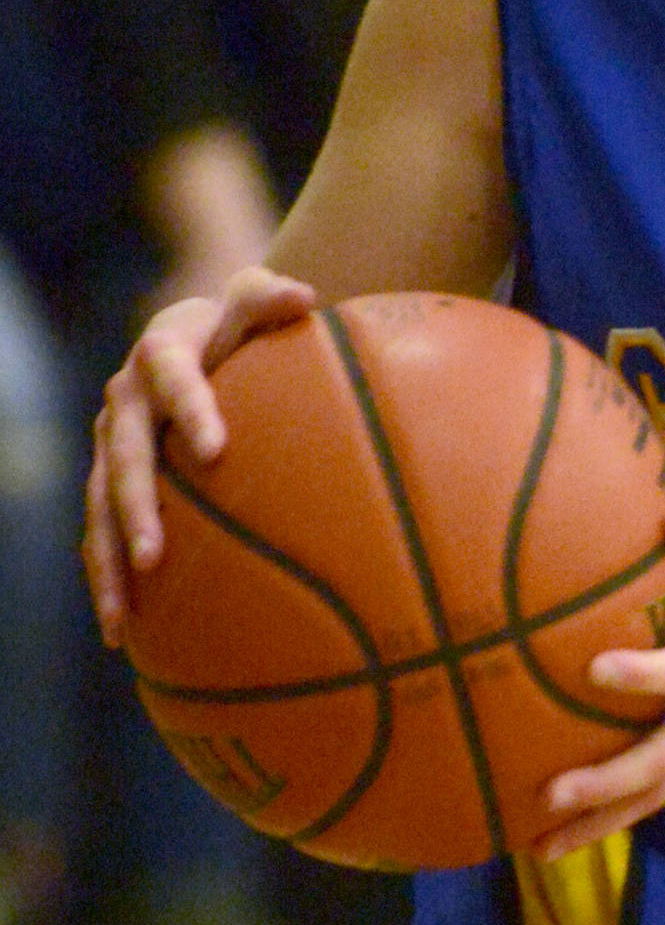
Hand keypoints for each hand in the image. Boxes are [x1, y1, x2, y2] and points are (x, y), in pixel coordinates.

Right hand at [81, 265, 316, 643]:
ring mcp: (111, 442)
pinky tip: (122, 628)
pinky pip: (100, 530)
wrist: (193, 332)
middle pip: (124, 456)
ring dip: (109, 559)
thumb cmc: (237, 320)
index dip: (192, 409)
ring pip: (100, 505)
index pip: (172, 377)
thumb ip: (271, 296)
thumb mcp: (252, 296)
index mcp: (161, 352)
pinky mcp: (109, 476)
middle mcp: (125, 399)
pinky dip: (106, 575)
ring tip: (122, 613)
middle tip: (155, 555)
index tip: (216, 450)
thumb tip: (304, 297)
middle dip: (135, 508)